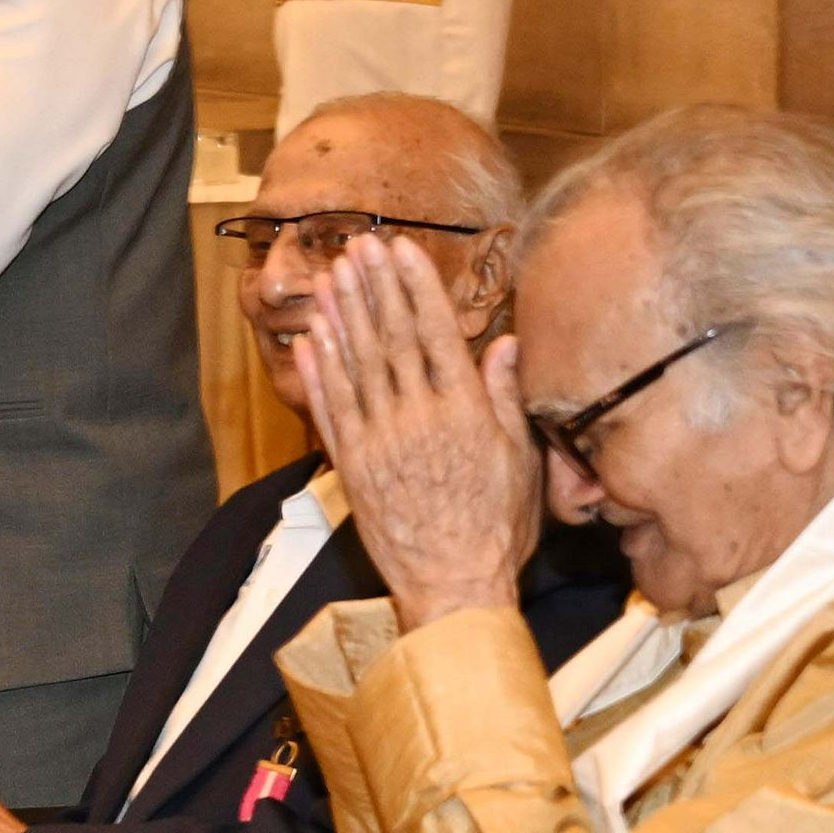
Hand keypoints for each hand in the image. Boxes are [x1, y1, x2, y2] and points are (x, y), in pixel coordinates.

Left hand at [302, 232, 538, 627]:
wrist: (454, 587)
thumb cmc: (499, 528)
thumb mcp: (519, 462)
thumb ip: (505, 399)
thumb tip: (505, 344)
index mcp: (463, 412)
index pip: (434, 334)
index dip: (415, 287)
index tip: (402, 250)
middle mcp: (417, 419)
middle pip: (390, 339)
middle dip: (374, 287)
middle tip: (359, 245)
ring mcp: (379, 443)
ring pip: (356, 366)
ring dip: (343, 317)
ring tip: (333, 276)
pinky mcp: (354, 468)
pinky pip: (331, 410)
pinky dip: (321, 371)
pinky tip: (314, 337)